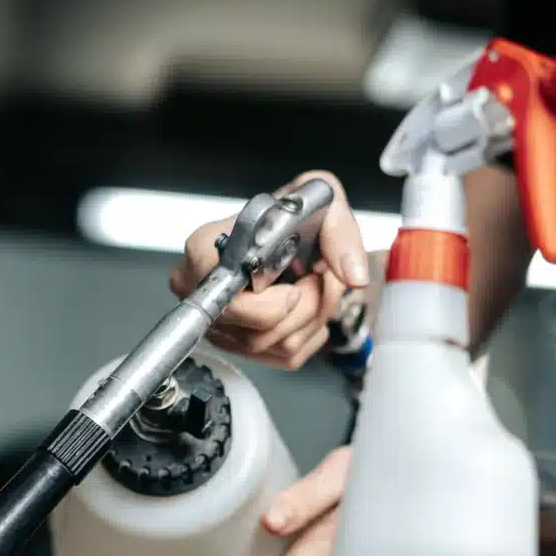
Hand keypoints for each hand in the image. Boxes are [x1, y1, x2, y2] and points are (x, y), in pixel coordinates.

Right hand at [169, 170, 368, 370]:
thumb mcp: (319, 200)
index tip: (297, 283)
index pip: (224, 300)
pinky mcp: (240, 345)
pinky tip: (308, 304)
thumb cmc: (291, 215)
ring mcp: (219, 323)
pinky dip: (311, 331)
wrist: (288, 230)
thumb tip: (352, 276)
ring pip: (275, 346)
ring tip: (315, 285)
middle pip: (256, 332)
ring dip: (313, 317)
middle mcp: (203, 291)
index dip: (270, 303)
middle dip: (305, 307)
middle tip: (317, 277)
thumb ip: (340, 233)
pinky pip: (285, 356)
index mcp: (206, 249)